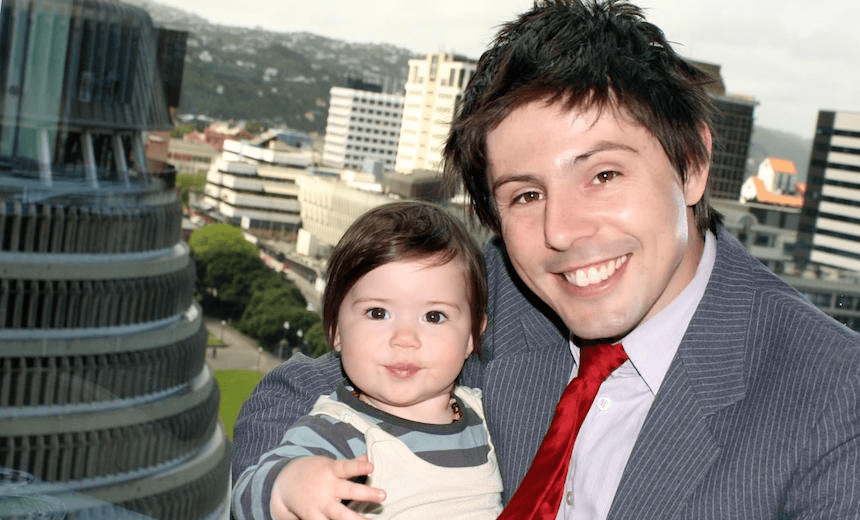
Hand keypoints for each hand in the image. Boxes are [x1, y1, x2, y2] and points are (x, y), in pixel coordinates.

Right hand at [270, 455, 385, 519]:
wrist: (285, 482)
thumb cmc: (315, 472)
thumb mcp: (329, 465)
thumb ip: (349, 465)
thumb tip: (367, 459)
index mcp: (331, 470)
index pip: (347, 467)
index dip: (359, 467)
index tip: (371, 467)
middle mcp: (327, 488)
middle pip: (348, 491)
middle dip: (366, 494)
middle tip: (383, 495)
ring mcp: (320, 504)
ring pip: (340, 514)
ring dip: (355, 519)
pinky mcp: (312, 517)